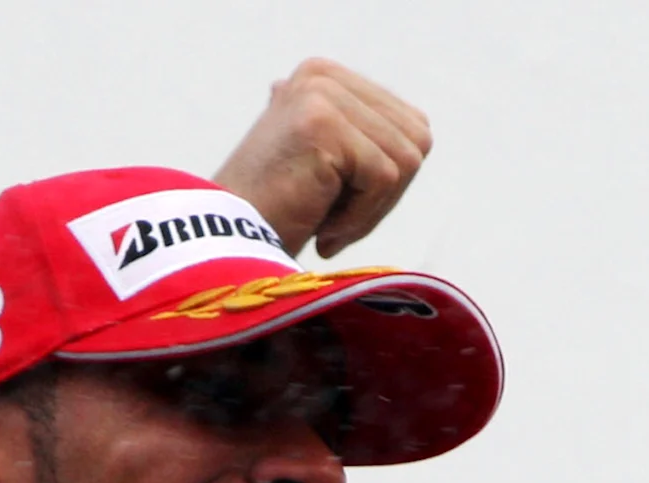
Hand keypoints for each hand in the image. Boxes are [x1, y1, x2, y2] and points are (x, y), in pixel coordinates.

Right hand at [211, 58, 432, 257]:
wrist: (229, 240)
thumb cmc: (279, 212)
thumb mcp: (327, 161)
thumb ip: (362, 136)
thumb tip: (418, 129)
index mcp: (327, 76)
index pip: (412, 127)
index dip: (389, 180)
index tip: (342, 202)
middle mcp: (324, 76)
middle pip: (416, 140)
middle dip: (385, 195)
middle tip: (335, 218)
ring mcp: (322, 95)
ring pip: (406, 160)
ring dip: (371, 208)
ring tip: (327, 221)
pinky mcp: (323, 124)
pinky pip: (384, 178)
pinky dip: (360, 217)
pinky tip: (322, 228)